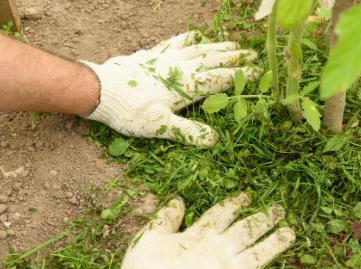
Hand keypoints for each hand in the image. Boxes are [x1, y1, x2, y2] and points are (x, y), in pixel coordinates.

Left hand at [80, 31, 258, 146]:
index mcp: (186, 86)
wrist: (101, 90)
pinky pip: (176, 42)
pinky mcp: (152, 55)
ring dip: (217, 46)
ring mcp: (166, 58)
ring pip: (198, 49)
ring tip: (232, 43)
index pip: (220, 79)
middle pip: (213, 60)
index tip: (259, 71)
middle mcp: (180, 68)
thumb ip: (188, 132)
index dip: (240, 75)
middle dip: (234, 57)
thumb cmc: (130, 111)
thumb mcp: (160, 126)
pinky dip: (188, 39)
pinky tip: (195, 35)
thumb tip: (214, 140)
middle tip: (252, 53)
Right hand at [118, 193, 295, 268]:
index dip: (237, 203)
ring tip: (291, 233)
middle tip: (280, 209)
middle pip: (249, 229)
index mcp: (203, 235)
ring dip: (277, 243)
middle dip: (265, 218)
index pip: (224, 213)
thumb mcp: (152, 236)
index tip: (248, 196)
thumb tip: (178, 199)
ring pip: (262, 253)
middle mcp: (223, 250)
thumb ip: (166, 217)